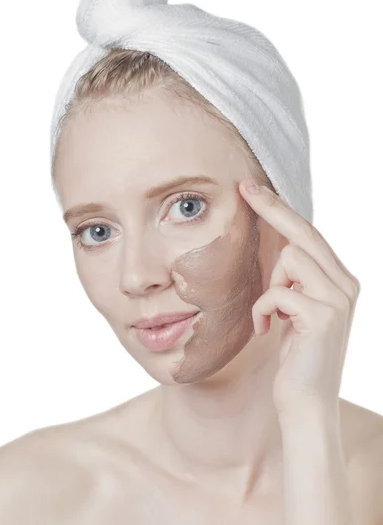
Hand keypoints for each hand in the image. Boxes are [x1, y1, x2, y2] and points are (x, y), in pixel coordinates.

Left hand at [239, 181, 360, 417]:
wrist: (306, 404)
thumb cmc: (296, 357)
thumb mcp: (296, 311)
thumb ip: (295, 281)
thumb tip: (280, 251)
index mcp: (340, 280)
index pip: (310, 235)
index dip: (282, 210)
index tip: (255, 188)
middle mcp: (346, 284)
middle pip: (304, 233)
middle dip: (272, 208)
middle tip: (244, 187)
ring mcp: (339, 299)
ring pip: (291, 259)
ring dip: (269, 287)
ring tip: (271, 317)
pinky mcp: (324, 315)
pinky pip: (278, 292)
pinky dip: (263, 310)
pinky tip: (267, 330)